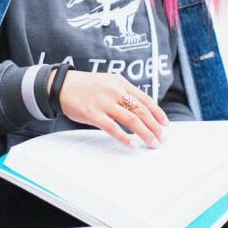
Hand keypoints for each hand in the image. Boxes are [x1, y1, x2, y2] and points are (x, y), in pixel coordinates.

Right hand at [50, 70, 168, 148]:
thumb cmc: (86, 87)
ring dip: (145, 133)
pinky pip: (113, 128)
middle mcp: (116, 91)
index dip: (158, 113)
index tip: (165, 124)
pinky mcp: (94, 114)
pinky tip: (133, 144)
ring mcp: (105, 103)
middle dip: (155, 126)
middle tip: (162, 138)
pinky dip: (125, 137)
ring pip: (132, 120)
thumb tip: (141, 109)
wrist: (62, 86)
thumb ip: (123, 93)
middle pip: (142, 111)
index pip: (145, 99)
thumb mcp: (108, 83)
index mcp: (121, 83)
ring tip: (152, 143)